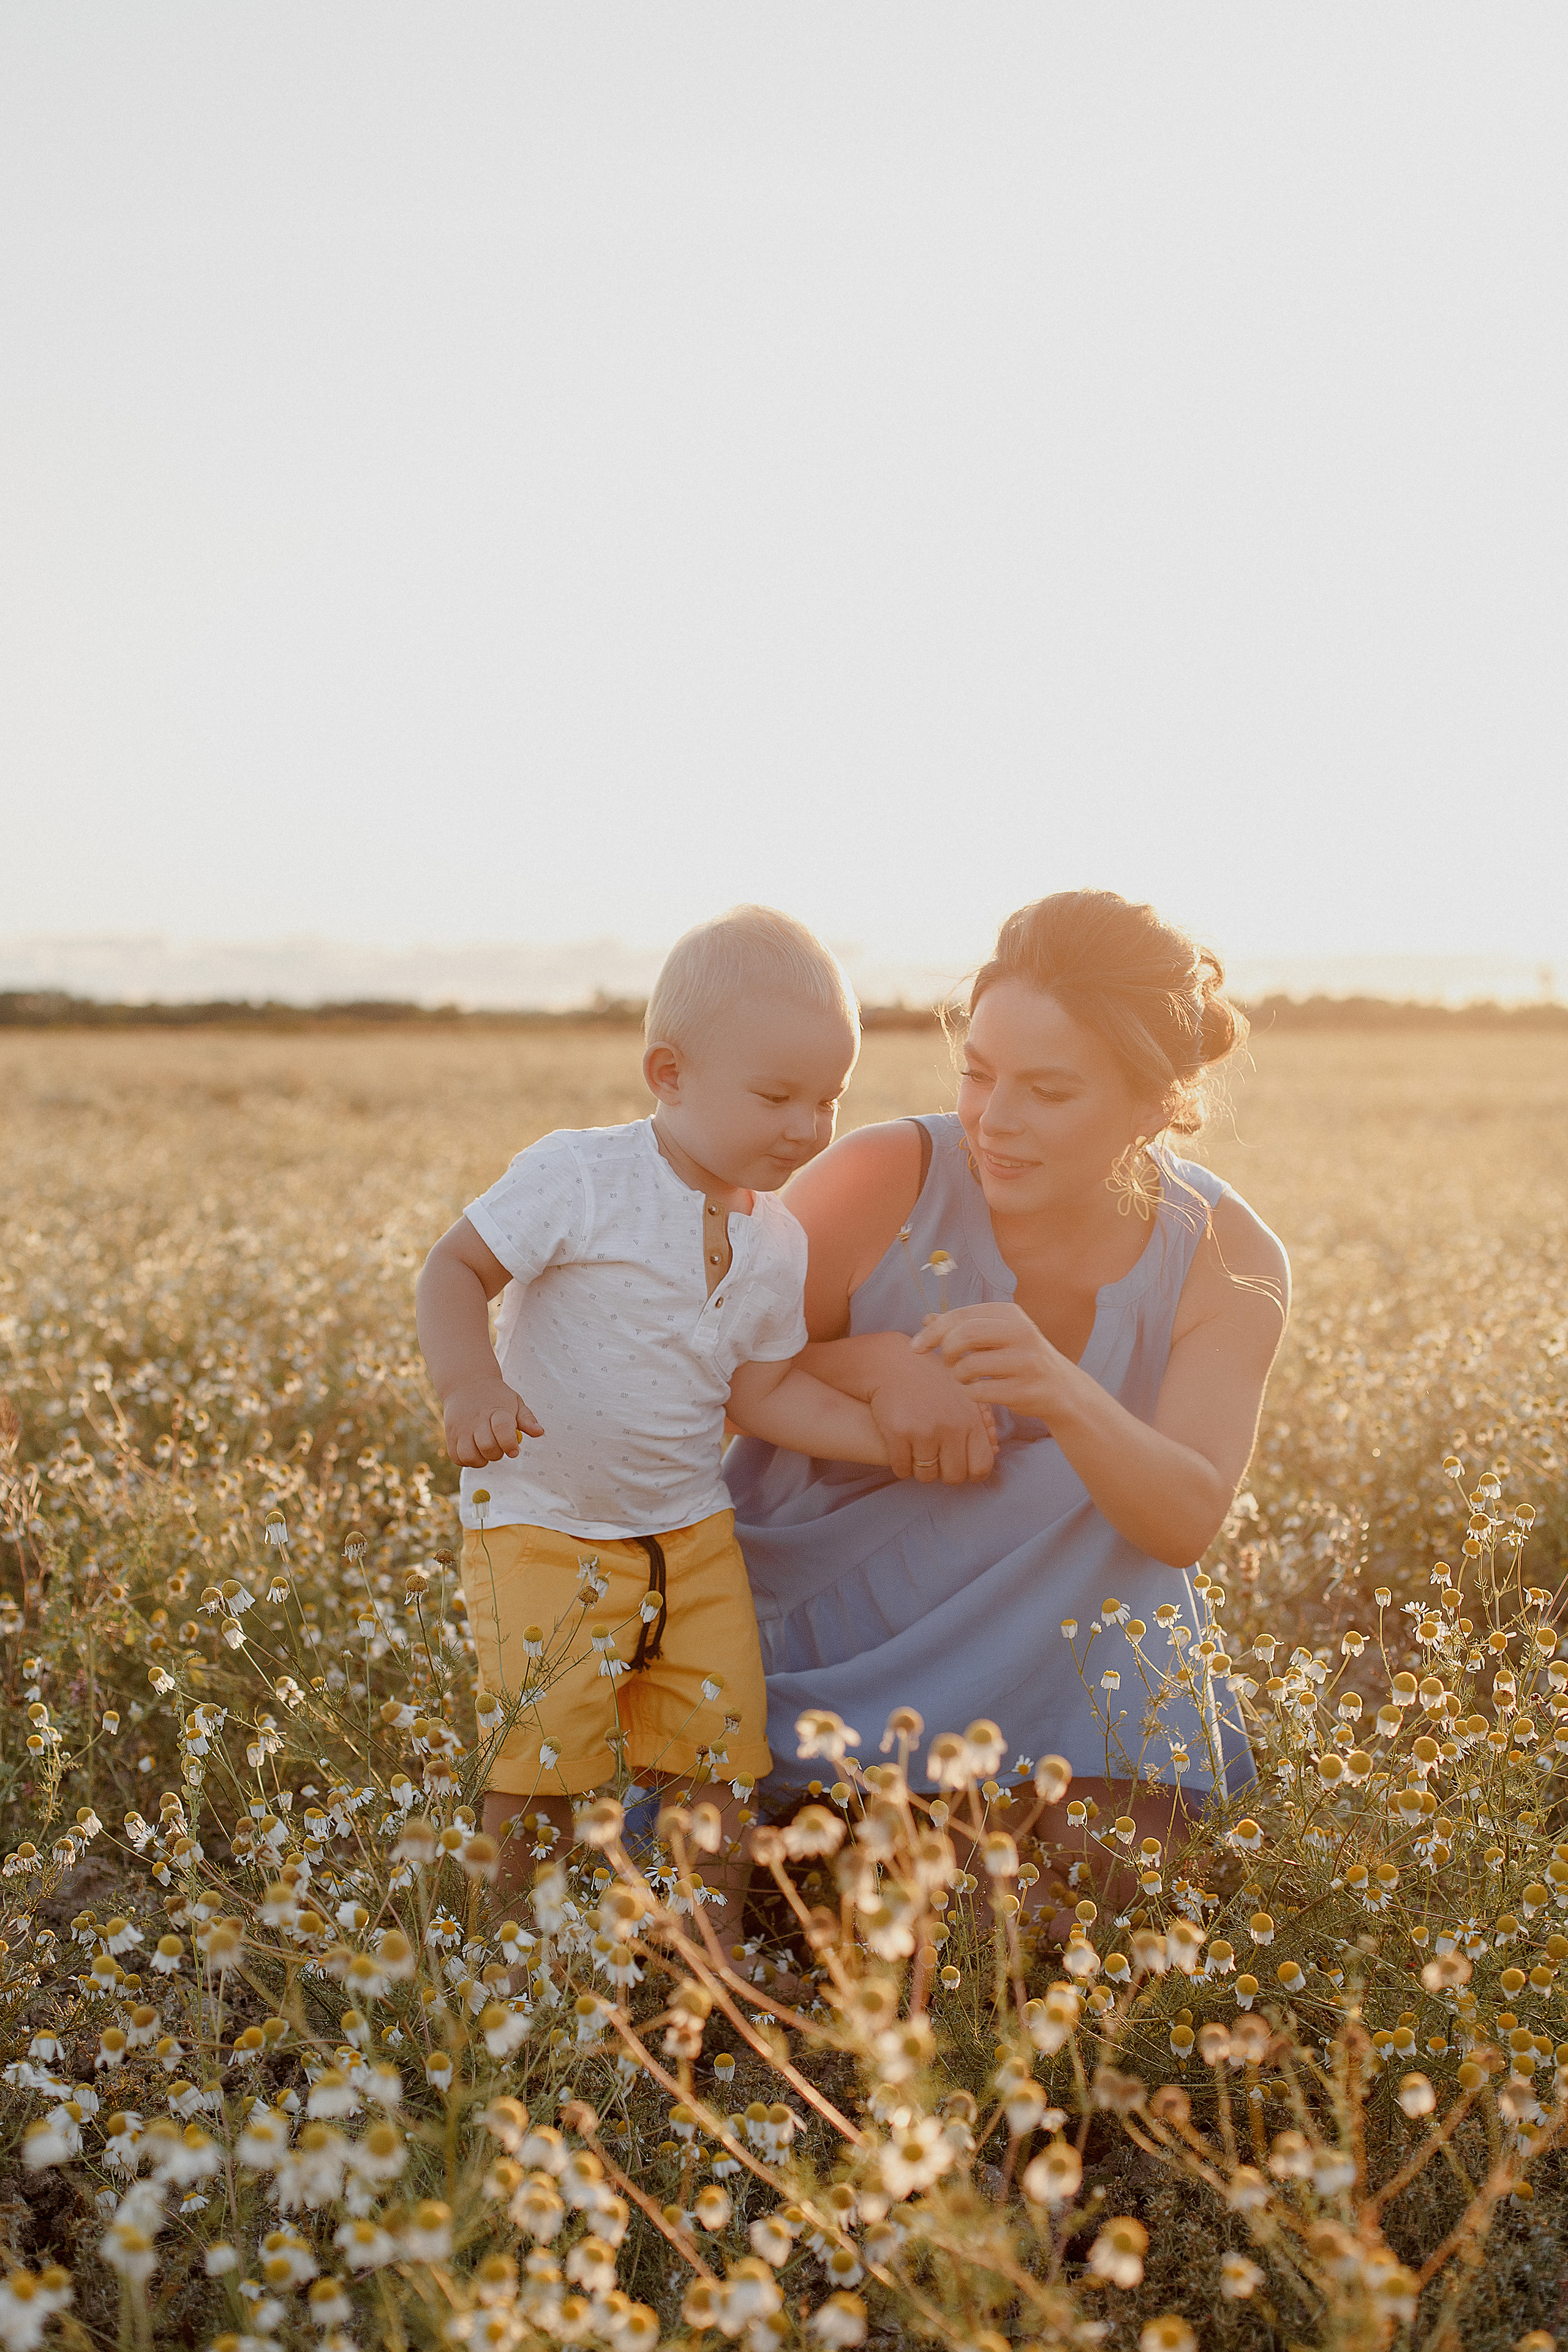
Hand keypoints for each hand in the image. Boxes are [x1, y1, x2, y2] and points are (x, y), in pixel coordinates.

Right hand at [442, 1377, 542, 1466]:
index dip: (510, 1444)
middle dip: (498, 1453)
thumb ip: (527, 1419)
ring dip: (481, 1460)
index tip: (514, 1451)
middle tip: (500, 1446)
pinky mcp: (450, 1435)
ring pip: (469, 1456)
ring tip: (486, 1451)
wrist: (466, 1383)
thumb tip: (539, 1432)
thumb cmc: (495, 1396)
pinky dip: (467, 1461)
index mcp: (496, 1410)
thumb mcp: (515, 1401)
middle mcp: (476, 1419)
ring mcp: (461, 1428)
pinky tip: (475, 1451)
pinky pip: (457, 1457)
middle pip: (487, 1446)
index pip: (502, 1429)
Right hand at [867, 1349, 995, 1483]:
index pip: (982, 1466)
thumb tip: (995, 1450)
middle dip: (944, 1473)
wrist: (892, 1362)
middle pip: (954, 1476)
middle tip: (936, 1461)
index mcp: (971, 1419)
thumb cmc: (932, 1379)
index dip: (972, 1473)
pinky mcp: (898, 1433)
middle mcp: (951, 1427)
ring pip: (926, 1476)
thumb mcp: (965, 1393)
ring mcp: (924, 1431)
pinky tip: (901, 1453)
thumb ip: (982, 1422)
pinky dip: (901, 1466)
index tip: (961, 1467)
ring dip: (921, 1470)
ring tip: (918, 1454)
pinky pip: (901, 1468)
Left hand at [910, 1303, 1059, 1419]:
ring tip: (967, 1377)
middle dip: (947, 1352)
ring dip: (958, 1376)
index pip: (961, 1315)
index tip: (915, 1347)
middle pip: (964, 1335)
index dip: (933, 1331)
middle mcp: (1022, 1332)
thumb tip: (926, 1319)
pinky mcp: (1025, 1390)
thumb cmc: (1019, 1357)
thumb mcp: (995, 1335)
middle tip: (948, 1363)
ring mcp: (1026, 1362)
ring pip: (969, 1366)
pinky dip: (970, 1393)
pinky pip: (979, 1391)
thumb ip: (962, 1326)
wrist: (1060, 1388)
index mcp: (1010, 1313)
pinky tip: (978, 1390)